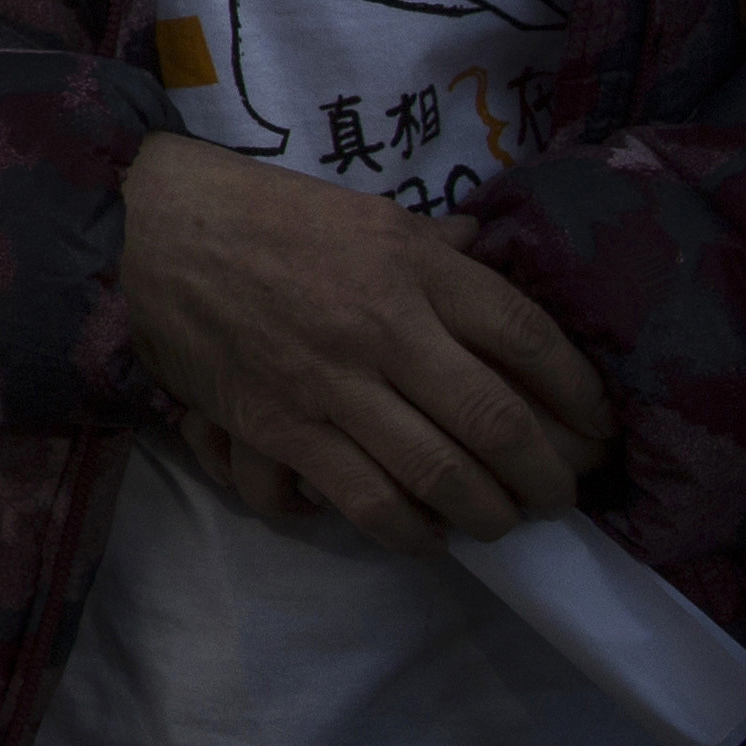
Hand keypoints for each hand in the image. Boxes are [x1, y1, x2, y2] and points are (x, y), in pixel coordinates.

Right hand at [116, 132, 612, 553]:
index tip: (597, 428)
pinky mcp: (283, 428)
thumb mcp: (360, 212)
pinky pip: (367, 502)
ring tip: (500, 522)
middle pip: (499, 422)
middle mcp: (385, 325)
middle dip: (547, 476)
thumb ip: (430, 247)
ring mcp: (333, 383)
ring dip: (488, 515)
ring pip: (443, 477)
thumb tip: (484, 253)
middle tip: (559, 496)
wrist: (148, 230)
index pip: (528, 337)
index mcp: (412, 262)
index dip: (580, 395)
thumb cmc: (260, 214)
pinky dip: (411, 531)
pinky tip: (425, 533)